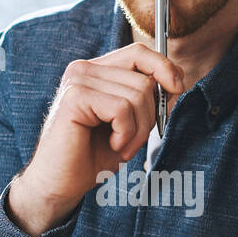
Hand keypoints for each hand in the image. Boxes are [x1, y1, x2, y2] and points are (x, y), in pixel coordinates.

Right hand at [7, 44, 185, 236]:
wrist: (60, 183)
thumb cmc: (92, 155)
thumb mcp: (129, 123)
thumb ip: (147, 99)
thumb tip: (176, 83)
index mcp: (96, 71)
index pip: (139, 52)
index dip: (165, 68)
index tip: (177, 91)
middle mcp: (84, 69)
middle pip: (144, 78)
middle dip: (151, 115)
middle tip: (135, 140)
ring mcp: (77, 80)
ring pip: (137, 95)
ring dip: (139, 130)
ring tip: (122, 146)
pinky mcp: (75, 97)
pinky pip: (121, 109)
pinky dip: (126, 133)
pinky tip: (113, 145)